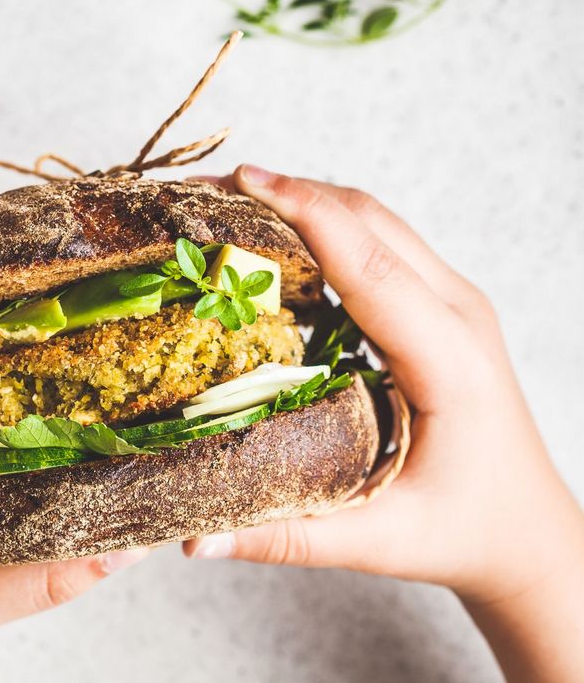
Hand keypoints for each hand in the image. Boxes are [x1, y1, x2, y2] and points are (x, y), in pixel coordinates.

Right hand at [184, 166, 583, 680]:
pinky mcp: (440, 307)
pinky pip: (380, 243)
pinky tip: (275, 238)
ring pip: (376, 221)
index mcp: (450, 360)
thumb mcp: (378, 540)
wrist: (528, 532)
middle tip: (207, 191)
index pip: (370, 264)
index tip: (242, 182)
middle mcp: (459, 314)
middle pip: (370, 220)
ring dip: (305, 201)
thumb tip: (193, 539)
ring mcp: (455, 304)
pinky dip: (325, 225)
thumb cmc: (467, 531)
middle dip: (288, 193)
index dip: (305, 214)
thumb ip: (285, 536)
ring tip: (228, 203)